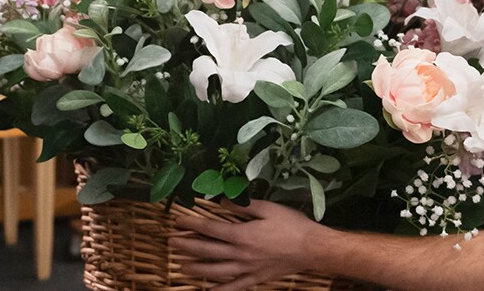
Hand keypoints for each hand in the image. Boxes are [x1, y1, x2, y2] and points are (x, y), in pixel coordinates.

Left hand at [171, 200, 316, 290]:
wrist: (311, 248)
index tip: (178, 221)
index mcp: (242, 234)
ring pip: (215, 271)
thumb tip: (221, 200)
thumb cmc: (290, 225)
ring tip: (181, 265)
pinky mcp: (255, 279)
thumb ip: (242, 205)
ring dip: (196, 268)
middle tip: (172, 242)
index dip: (191, 224)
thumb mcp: (267, 207)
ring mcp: (247, 269)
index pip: (209, 229)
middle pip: (207, 251)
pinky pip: (234, 288)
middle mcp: (240, 254)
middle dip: (187, 246)